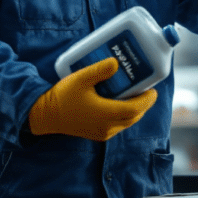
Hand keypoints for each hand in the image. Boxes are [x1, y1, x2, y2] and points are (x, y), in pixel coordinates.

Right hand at [28, 58, 156, 140]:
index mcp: (105, 114)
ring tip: (136, 95)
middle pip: (134, 117)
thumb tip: (116, 63)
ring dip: (134, 111)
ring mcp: (102, 133)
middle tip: (146, 90)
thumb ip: (99, 71)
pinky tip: (120, 103)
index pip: (135, 109)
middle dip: (143, 105)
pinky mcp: (97, 134)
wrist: (45, 115)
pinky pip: (118, 126)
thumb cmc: (62, 96)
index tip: (152, 90)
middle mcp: (106, 127)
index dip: (147, 100)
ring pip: (126, 123)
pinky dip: (124, 116)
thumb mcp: (81, 79)